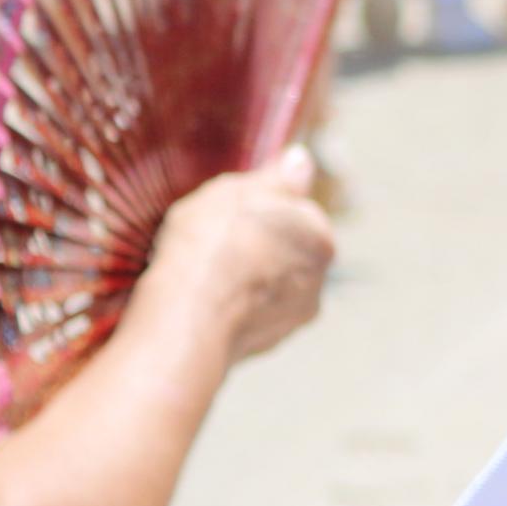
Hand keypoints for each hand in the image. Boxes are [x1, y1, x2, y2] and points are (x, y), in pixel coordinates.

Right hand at [148, 149, 335, 365]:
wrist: (186, 317)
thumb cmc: (210, 245)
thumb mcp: (239, 191)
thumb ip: (277, 177)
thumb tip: (302, 159)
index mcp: (320, 238)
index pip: (293, 213)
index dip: (256, 211)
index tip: (226, 216)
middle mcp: (318, 281)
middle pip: (283, 250)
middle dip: (255, 246)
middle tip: (212, 244)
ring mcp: (293, 318)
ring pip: (266, 285)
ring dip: (244, 279)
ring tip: (203, 274)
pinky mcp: (266, 346)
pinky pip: (248, 316)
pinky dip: (232, 308)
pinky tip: (204, 301)